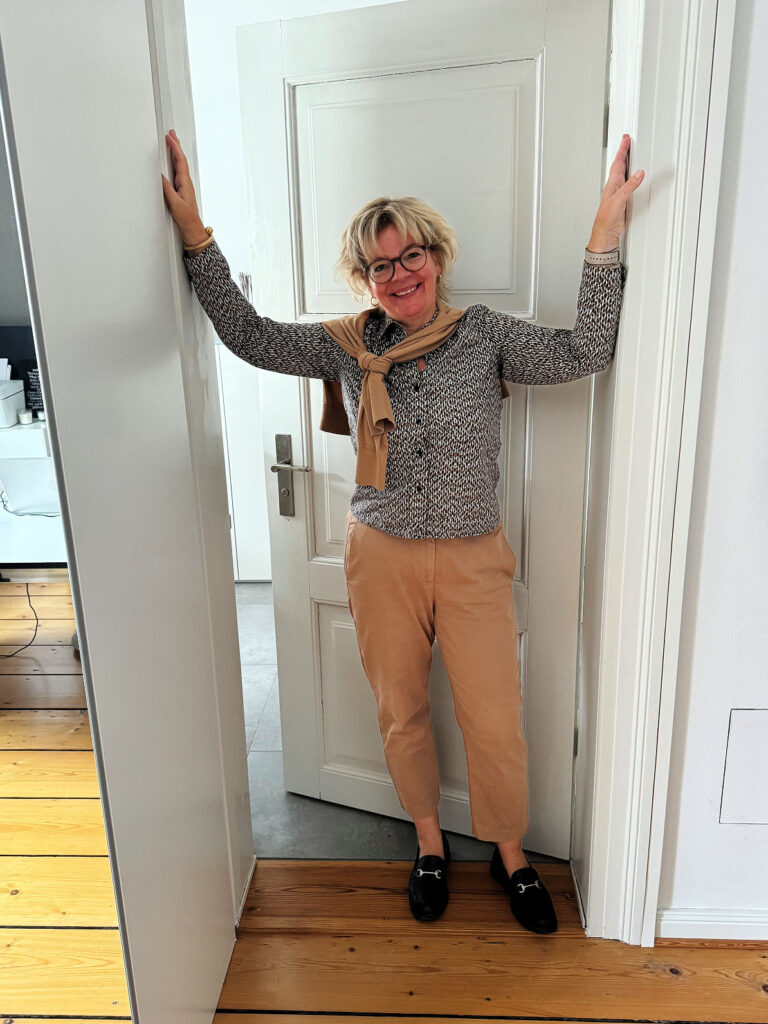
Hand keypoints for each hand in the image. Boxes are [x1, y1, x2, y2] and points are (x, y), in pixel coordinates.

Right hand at [161, 129, 207, 245]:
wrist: (192, 229)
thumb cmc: (186, 218)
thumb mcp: (174, 203)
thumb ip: (167, 189)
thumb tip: (159, 175)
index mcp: (185, 183)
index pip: (180, 161)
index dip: (175, 148)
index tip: (170, 137)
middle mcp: (186, 182)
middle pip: (181, 159)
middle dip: (176, 145)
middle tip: (172, 133)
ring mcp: (184, 185)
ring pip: (179, 164)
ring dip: (175, 152)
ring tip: (172, 142)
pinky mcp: (181, 190)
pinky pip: (177, 171)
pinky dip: (174, 162)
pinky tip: (172, 161)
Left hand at [588, 134, 644, 251]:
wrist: (606, 233)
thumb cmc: (606, 219)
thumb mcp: (619, 200)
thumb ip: (629, 186)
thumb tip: (639, 173)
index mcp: (612, 184)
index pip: (618, 163)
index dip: (622, 151)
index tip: (626, 139)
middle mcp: (614, 186)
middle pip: (619, 165)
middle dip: (623, 152)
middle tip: (626, 141)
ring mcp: (618, 192)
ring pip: (623, 173)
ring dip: (626, 162)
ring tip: (628, 153)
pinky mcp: (622, 200)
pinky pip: (627, 183)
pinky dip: (631, 176)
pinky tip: (633, 176)